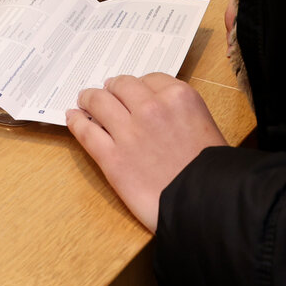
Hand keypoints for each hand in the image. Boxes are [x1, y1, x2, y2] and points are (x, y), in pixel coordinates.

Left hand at [66, 73, 226, 231]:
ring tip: (84, 101)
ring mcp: (129, 132)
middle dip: (112, 88)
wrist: (207, 206)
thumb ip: (179, 112)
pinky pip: (86, 131)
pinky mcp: (112, 157)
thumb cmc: (212, 172)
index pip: (149, 79)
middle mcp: (151, 108)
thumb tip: (156, 112)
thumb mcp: (205, 126)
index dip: (139, 86)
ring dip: (89, 98)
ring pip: (98, 102)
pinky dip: (76, 121)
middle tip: (106, 92)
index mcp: (179, 96)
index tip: (132, 91)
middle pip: (121, 85)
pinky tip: (73, 117)